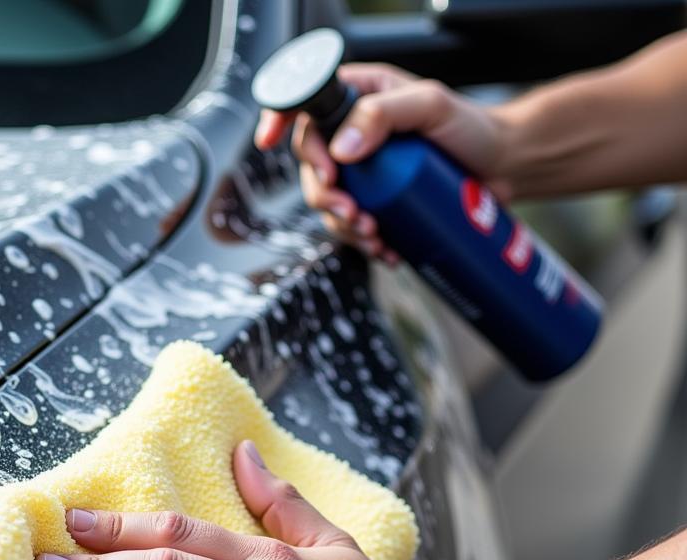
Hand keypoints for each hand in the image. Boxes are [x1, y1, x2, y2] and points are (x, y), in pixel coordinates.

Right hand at [255, 63, 511, 260]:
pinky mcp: (377, 202)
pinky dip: (362, 242)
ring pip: (329, 203)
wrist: (503, 166)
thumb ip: (384, 115)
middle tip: (352, 211)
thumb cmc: (471, 127)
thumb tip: (342, 147)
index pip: (305, 105)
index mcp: (359, 97)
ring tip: (374, 233)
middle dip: (324, 196)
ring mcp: (363, 172)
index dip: (279, 120)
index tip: (270, 142)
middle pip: (312, 167)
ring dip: (343, 226)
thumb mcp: (431, 106)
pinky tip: (384, 248)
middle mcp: (354, 133)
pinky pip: (352, 226)